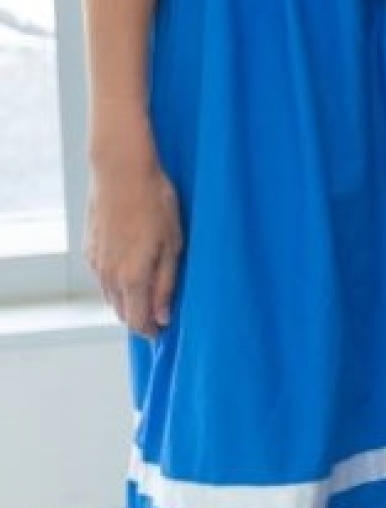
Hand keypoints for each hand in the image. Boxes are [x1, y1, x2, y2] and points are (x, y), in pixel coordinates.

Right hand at [86, 141, 181, 337]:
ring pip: (111, 295)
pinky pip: (103, 277)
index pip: (137, 321)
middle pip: (122, 311)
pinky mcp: (90, 249)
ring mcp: (96, 263)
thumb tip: (163, 316)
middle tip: (159, 314)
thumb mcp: (173, 244)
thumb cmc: (155, 203)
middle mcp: (108, 276)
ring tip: (148, 293)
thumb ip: (166, 284)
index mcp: (132, 278)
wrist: (122, 174)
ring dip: (128, 299)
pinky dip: (116, 282)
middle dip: (140, 317)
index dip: (150, 331)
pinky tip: (131, 270)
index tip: (163, 333)